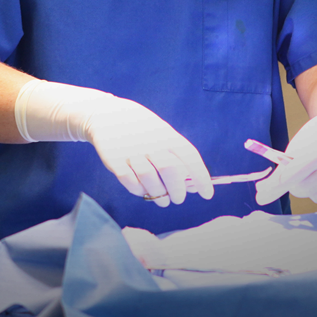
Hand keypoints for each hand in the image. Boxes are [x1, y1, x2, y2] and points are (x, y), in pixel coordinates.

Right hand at [15, 79, 213, 207]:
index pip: (189, 157)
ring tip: (163, 200)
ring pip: (151, 180)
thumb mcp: (162, 133)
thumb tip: (192, 183)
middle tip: (179, 198)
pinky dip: (140, 191)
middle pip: (171, 172)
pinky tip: (144, 191)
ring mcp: (132, 152)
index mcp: (166, 135)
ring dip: (160, 195)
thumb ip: (176, 155)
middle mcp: (151, 143)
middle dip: (178, 191)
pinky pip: (131, 183)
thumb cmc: (143, 128)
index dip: (201, 177)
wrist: (108, 116)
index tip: (207, 194)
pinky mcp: (115, 161)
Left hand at [255, 90, 316, 205]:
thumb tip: (262, 194)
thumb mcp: (299, 144)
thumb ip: (282, 168)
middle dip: (294, 183)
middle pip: (303, 189)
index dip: (276, 185)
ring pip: (315, 196)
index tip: (261, 195)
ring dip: (310, 186)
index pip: (294, 174)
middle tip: (297, 171)